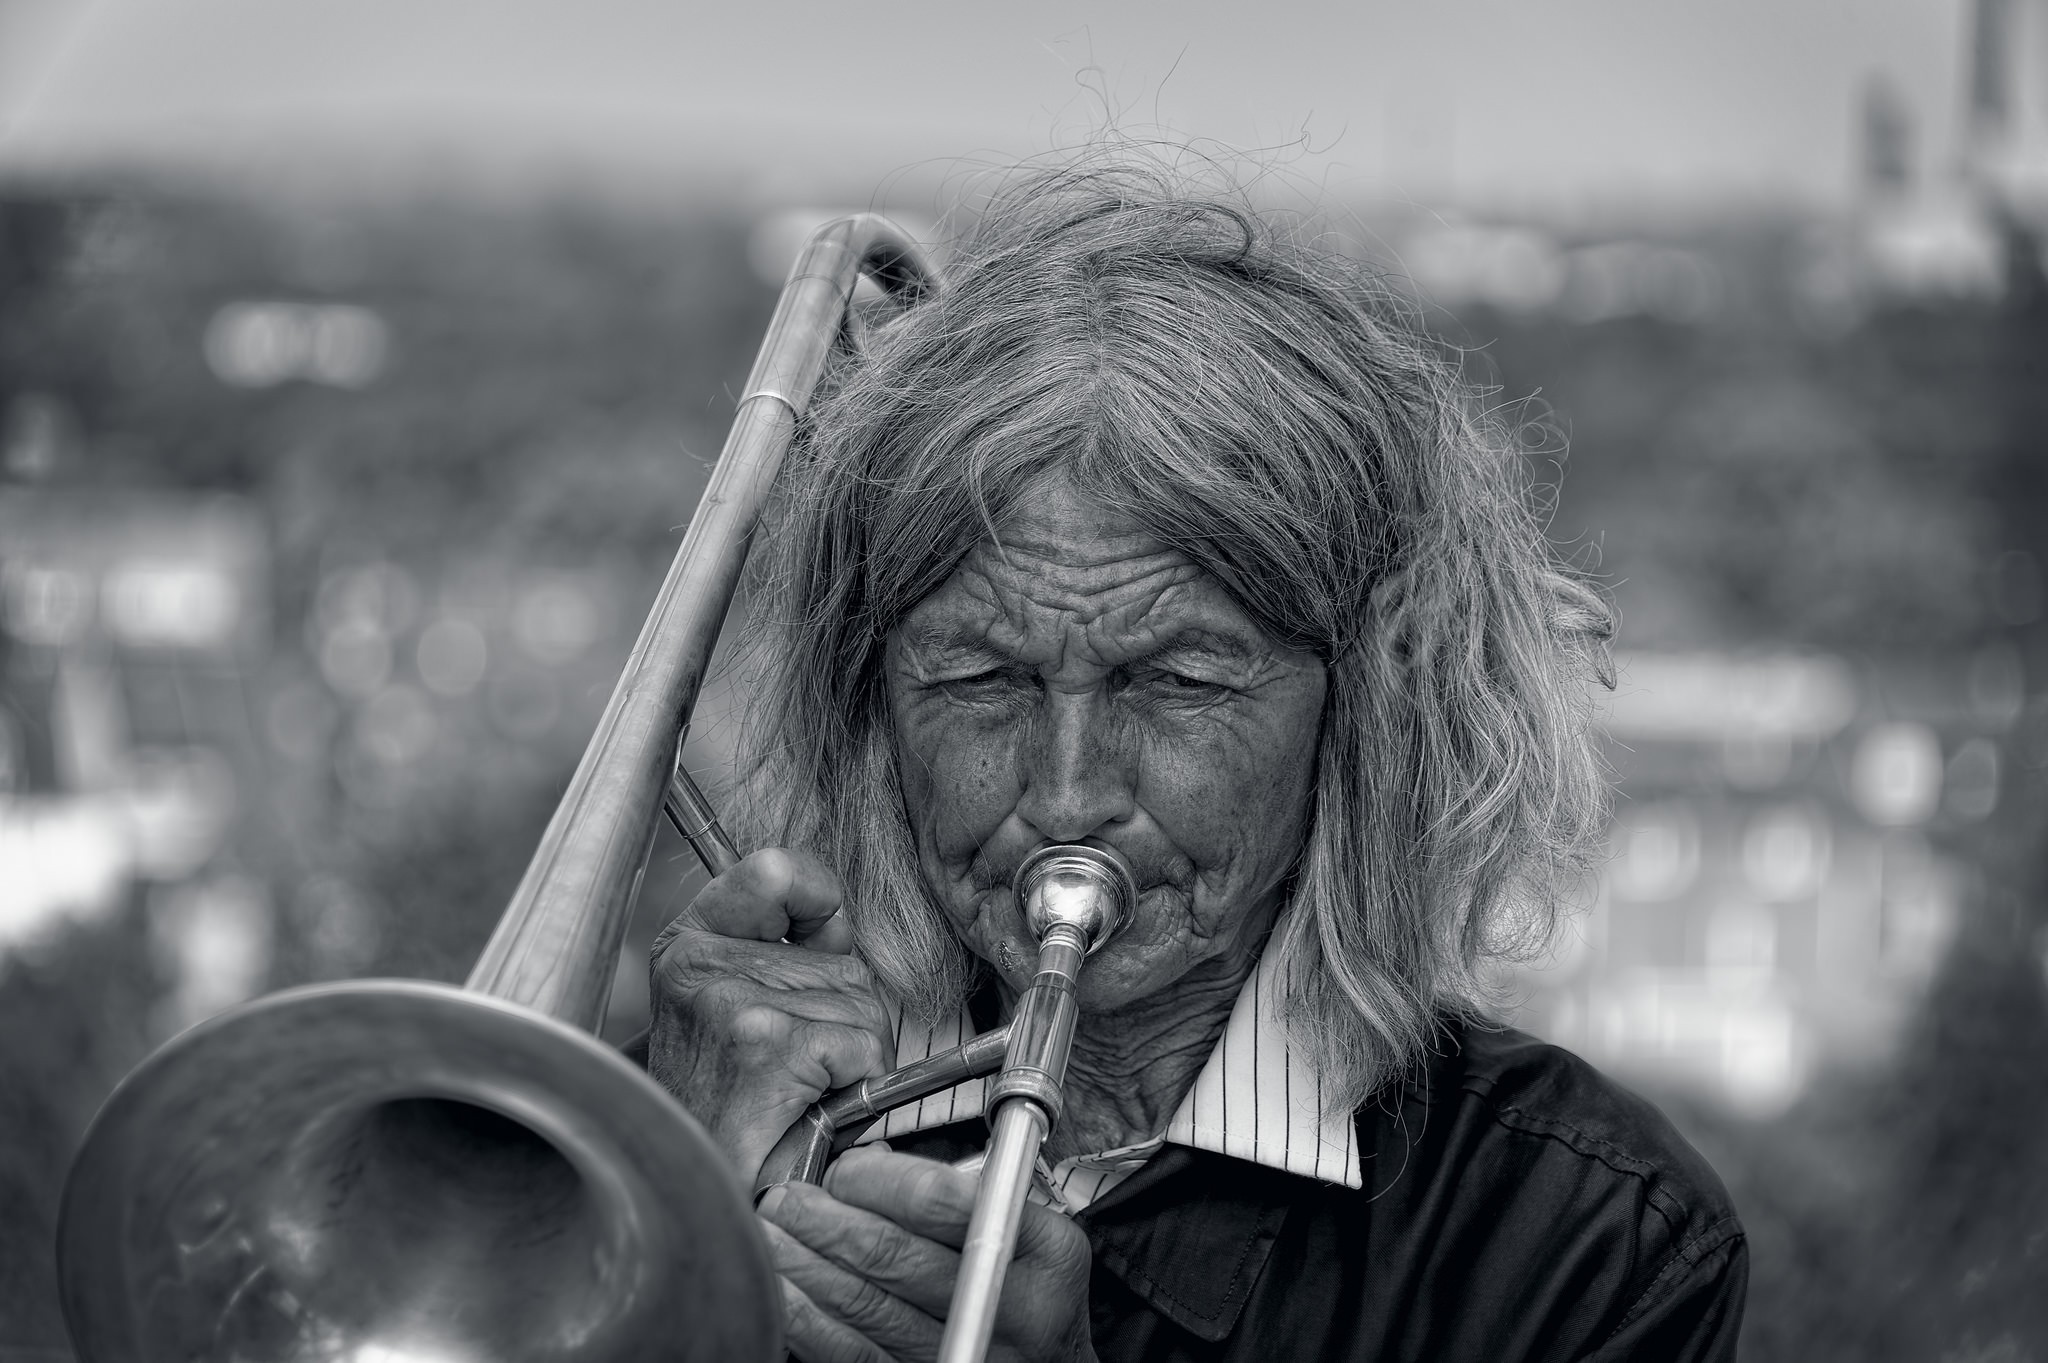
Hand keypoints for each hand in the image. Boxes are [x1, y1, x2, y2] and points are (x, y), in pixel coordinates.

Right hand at [648, 848, 894, 1184]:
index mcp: (687, 946)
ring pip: (860, 1009)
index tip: (824, 927)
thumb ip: (787, 951)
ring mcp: (733, 1004)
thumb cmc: (721, 1114)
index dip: (817, 895)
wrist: (697, 1196)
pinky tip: (806, 1111)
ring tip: (795, 1096)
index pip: (774, 872)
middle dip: (844, 1021)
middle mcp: (702, 966)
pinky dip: (854, 1086)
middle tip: (794, 1074)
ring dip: (850, 1060)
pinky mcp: (767, 1046)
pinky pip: (862, 1048)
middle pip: (843, 964)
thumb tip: (838, 916)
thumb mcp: (735, 1010)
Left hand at [760, 1147, 1096, 1362]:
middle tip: (784, 1199)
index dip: (878, 1181)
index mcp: (1047, 1252)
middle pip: (899, 1257)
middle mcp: (1018, 1312)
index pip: (944, 1202)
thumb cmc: (1031, 1289)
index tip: (842, 1169)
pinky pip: (857, 1357)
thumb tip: (865, 1161)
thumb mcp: (1030, 1230)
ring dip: (807, 1267)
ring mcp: (973, 1356)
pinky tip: (783, 1296)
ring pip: (870, 1310)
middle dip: (827, 1222)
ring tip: (768, 1236)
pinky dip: (811, 1324)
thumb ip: (965, 1195)